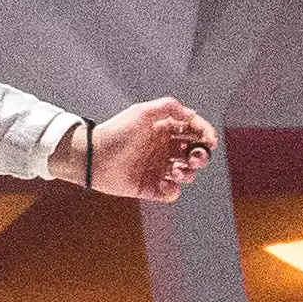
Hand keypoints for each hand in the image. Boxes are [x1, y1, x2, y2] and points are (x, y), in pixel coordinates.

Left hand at [67, 96, 217, 201]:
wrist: (93, 157)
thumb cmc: (116, 132)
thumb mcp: (142, 113)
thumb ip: (169, 107)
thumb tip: (193, 114)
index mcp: (163, 130)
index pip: (193, 131)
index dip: (205, 134)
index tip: (209, 140)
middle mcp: (163, 149)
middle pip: (194, 154)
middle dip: (201, 156)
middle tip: (194, 157)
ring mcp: (157, 169)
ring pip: (186, 174)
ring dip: (187, 173)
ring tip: (174, 170)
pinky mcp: (150, 187)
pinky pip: (171, 193)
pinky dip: (172, 190)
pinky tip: (165, 184)